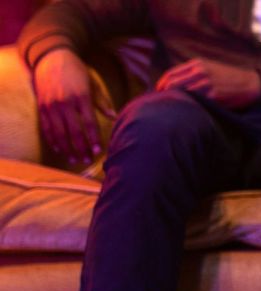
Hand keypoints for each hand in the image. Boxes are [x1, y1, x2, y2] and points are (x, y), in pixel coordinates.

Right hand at [32, 48, 104, 164]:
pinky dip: (53, 141)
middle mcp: (65, 102)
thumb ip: (102, 103)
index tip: (98, 151)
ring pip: (59, 133)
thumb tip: (115, 118)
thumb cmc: (77, 73)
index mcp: (81, 97)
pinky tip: (60, 150)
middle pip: (73, 131)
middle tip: (88, 160)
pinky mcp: (41, 107)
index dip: (94, 139)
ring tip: (75, 160)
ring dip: (67, 149)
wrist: (51, 58)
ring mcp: (51, 105)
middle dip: (81, 148)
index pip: (89, 123)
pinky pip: (46, 128)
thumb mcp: (92, 85)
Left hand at [156, 59, 260, 108]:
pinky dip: (189, 106)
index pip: (171, 73)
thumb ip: (193, 72)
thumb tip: (175, 83)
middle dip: (165, 93)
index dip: (162, 83)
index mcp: (197, 64)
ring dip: (176, 101)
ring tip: (171, 108)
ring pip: (183, 94)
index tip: (158, 91)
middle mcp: (200, 72)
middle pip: (174, 84)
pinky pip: (196, 102)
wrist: (250, 84)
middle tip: (161, 102)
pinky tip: (186, 111)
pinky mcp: (214, 96)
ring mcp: (207, 84)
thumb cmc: (229, 77)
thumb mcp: (210, 67)